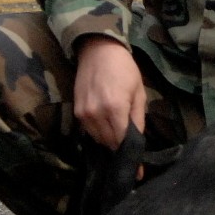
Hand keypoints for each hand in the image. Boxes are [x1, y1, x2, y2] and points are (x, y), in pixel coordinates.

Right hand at [73, 35, 145, 149]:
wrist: (99, 51)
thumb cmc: (124, 69)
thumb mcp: (138, 92)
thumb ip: (138, 119)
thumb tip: (138, 140)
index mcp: (115, 108)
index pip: (122, 140)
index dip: (130, 152)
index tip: (137, 164)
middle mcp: (97, 113)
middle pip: (109, 142)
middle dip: (120, 147)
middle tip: (129, 147)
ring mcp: (84, 113)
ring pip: (98, 139)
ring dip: (108, 140)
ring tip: (118, 135)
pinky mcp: (76, 110)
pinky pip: (88, 130)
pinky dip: (98, 132)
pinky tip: (106, 126)